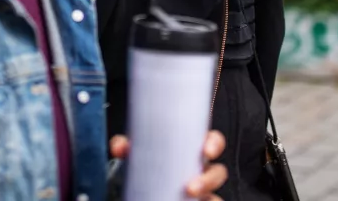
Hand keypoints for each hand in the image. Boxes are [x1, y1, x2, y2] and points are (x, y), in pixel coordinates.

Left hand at [110, 130, 227, 198]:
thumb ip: (128, 147)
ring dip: (207, 197)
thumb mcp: (140, 152)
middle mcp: (201, 170)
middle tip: (190, 187)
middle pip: (218, 172)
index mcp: (192, 150)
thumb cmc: (150, 163)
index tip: (206, 149)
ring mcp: (202, 191)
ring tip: (188, 198)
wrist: (143, 187)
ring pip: (216, 196)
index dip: (214, 143)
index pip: (213, 141)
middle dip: (209, 180)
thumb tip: (119, 147)